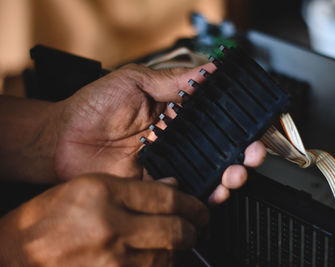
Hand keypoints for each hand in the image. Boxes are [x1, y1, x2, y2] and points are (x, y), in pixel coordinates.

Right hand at [0, 173, 208, 266]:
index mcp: (104, 194)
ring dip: (177, 251)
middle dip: (193, 230)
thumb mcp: (87, 188)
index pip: (166, 199)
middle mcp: (109, 227)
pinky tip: (153, 258)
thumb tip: (172, 188)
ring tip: (173, 242)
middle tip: (196, 227)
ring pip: (167, 258)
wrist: (14, 256)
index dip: (193, 204)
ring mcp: (110, 262)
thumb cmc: (47, 219)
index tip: (200, 208)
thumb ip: (133, 188)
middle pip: (174, 231)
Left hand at [52, 63, 266, 202]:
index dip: (239, 125)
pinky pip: (185, 193)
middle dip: (242, 155)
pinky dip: (201, 197)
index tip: (255, 128)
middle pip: (220, 149)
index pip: (217, 119)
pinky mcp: (157, 183)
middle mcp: (178, 140)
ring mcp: (169, 163)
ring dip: (227, 177)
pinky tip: (209, 192)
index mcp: (177, 113)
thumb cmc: (94, 106)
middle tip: (251, 155)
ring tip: (234, 175)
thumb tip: (210, 69)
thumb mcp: (135, 81)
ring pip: (208, 174)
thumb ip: (174, 80)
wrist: (62, 139)